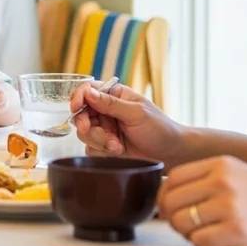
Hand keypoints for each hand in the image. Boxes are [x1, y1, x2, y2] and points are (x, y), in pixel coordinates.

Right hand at [71, 82, 186, 164]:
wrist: (171, 155)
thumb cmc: (160, 128)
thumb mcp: (137, 113)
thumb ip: (111, 103)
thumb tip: (88, 92)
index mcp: (114, 95)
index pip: (88, 90)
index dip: (78, 97)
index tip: (76, 107)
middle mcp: (106, 111)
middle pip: (81, 114)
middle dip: (86, 124)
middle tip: (89, 129)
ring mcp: (104, 129)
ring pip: (84, 133)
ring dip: (99, 140)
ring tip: (117, 146)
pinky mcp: (104, 147)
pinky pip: (90, 148)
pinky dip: (102, 151)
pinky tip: (118, 151)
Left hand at [158, 156, 246, 245]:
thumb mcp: (240, 175)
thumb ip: (208, 179)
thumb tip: (168, 192)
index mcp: (221, 164)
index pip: (173, 178)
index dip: (165, 197)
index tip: (171, 209)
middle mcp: (222, 181)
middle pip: (172, 202)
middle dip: (173, 218)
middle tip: (187, 227)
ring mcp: (230, 206)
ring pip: (181, 223)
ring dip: (188, 234)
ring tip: (206, 234)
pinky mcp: (238, 231)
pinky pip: (199, 242)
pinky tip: (219, 243)